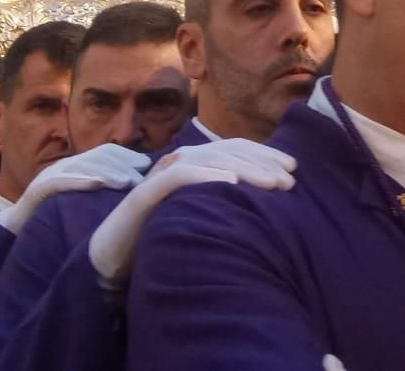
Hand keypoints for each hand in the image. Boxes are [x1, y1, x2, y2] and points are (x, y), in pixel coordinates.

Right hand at [0, 144, 149, 233]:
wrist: (12, 229)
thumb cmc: (51, 216)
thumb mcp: (79, 199)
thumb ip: (98, 188)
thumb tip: (133, 186)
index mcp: (74, 165)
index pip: (105, 151)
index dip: (127, 156)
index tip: (147, 165)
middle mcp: (63, 165)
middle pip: (98, 156)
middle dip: (123, 164)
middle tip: (142, 177)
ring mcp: (49, 175)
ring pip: (83, 166)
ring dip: (107, 172)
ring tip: (127, 182)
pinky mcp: (38, 190)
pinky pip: (60, 181)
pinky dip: (80, 181)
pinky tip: (97, 184)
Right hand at [87, 139, 295, 288]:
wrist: (110, 256)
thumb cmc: (160, 234)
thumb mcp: (199, 213)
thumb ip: (223, 201)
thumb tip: (265, 199)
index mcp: (193, 163)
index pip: (235, 149)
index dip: (265, 155)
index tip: (293, 168)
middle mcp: (180, 161)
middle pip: (228, 151)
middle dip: (263, 163)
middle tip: (291, 179)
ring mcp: (162, 174)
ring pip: (211, 160)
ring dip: (246, 170)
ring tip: (273, 184)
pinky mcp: (147, 193)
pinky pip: (180, 177)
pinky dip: (207, 177)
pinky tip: (231, 185)